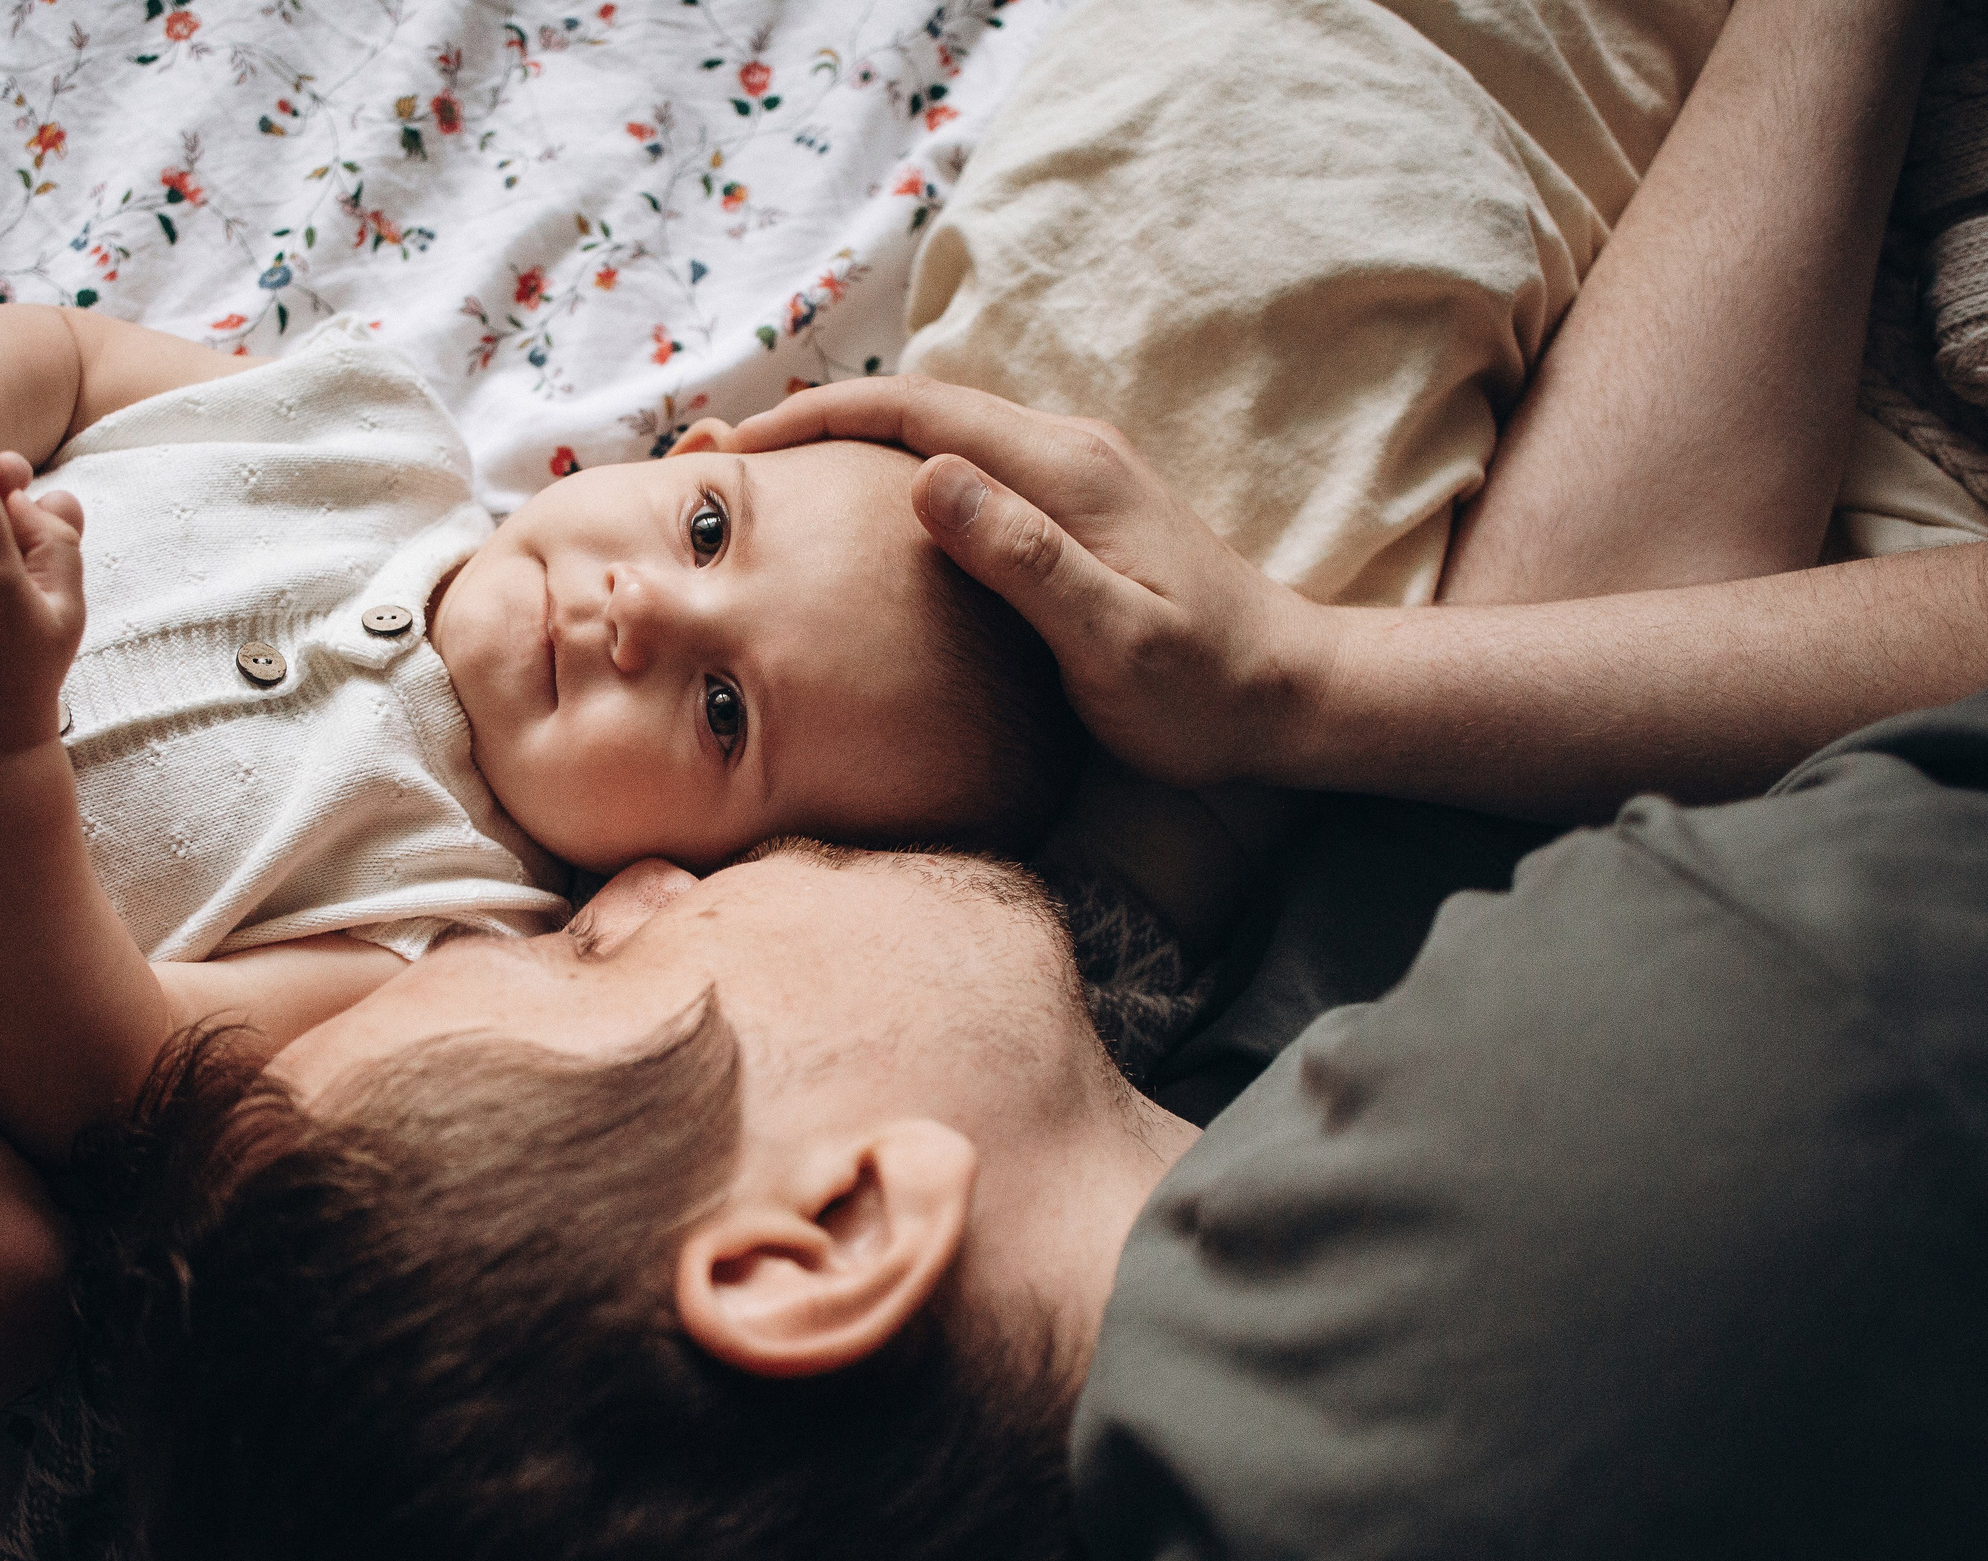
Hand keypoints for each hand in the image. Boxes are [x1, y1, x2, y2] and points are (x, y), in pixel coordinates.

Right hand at [729, 376, 1335, 788]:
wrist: (1293, 696)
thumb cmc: (1203, 688)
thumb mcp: (1111, 637)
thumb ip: (1024, 558)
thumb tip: (928, 480)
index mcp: (1063, 471)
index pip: (918, 412)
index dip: (819, 418)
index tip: (737, 449)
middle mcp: (1065, 451)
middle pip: (917, 409)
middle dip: (814, 421)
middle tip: (722, 460)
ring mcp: (1071, 476)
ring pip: (937, 436)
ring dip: (850, 446)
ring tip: (768, 480)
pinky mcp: (1073, 509)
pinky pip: (964, 470)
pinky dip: (893, 475)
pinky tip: (859, 517)